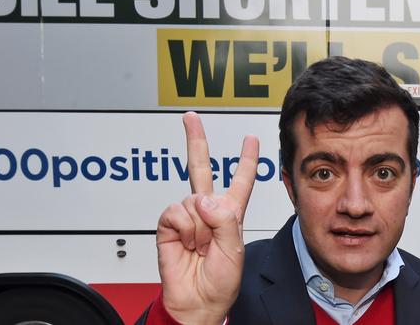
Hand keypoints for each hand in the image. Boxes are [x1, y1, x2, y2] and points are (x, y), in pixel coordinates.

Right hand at [156, 112, 258, 323]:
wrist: (196, 302)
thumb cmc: (220, 281)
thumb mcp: (234, 249)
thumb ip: (224, 220)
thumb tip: (203, 199)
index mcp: (230, 214)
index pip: (240, 180)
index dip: (246, 160)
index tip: (250, 139)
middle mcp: (208, 210)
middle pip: (202, 168)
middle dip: (196, 141)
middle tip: (190, 118)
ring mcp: (188, 217)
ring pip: (193, 199)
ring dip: (200, 227)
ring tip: (201, 246)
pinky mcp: (169, 224)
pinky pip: (176, 212)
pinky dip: (185, 229)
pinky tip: (187, 244)